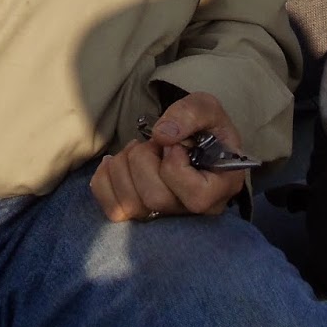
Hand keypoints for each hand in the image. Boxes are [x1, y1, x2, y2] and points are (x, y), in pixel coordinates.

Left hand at [90, 92, 249, 221]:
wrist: (190, 140)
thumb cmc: (204, 128)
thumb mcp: (206, 108)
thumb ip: (190, 113)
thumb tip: (162, 135)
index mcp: (220, 189)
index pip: (195, 196)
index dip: (176, 165)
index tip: (175, 145)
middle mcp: (194, 212)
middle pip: (156, 198)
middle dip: (144, 159)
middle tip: (152, 144)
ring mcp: (165, 217)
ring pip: (131, 204)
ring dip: (124, 165)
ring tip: (138, 150)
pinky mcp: (140, 215)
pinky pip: (112, 208)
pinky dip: (105, 180)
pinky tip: (115, 162)